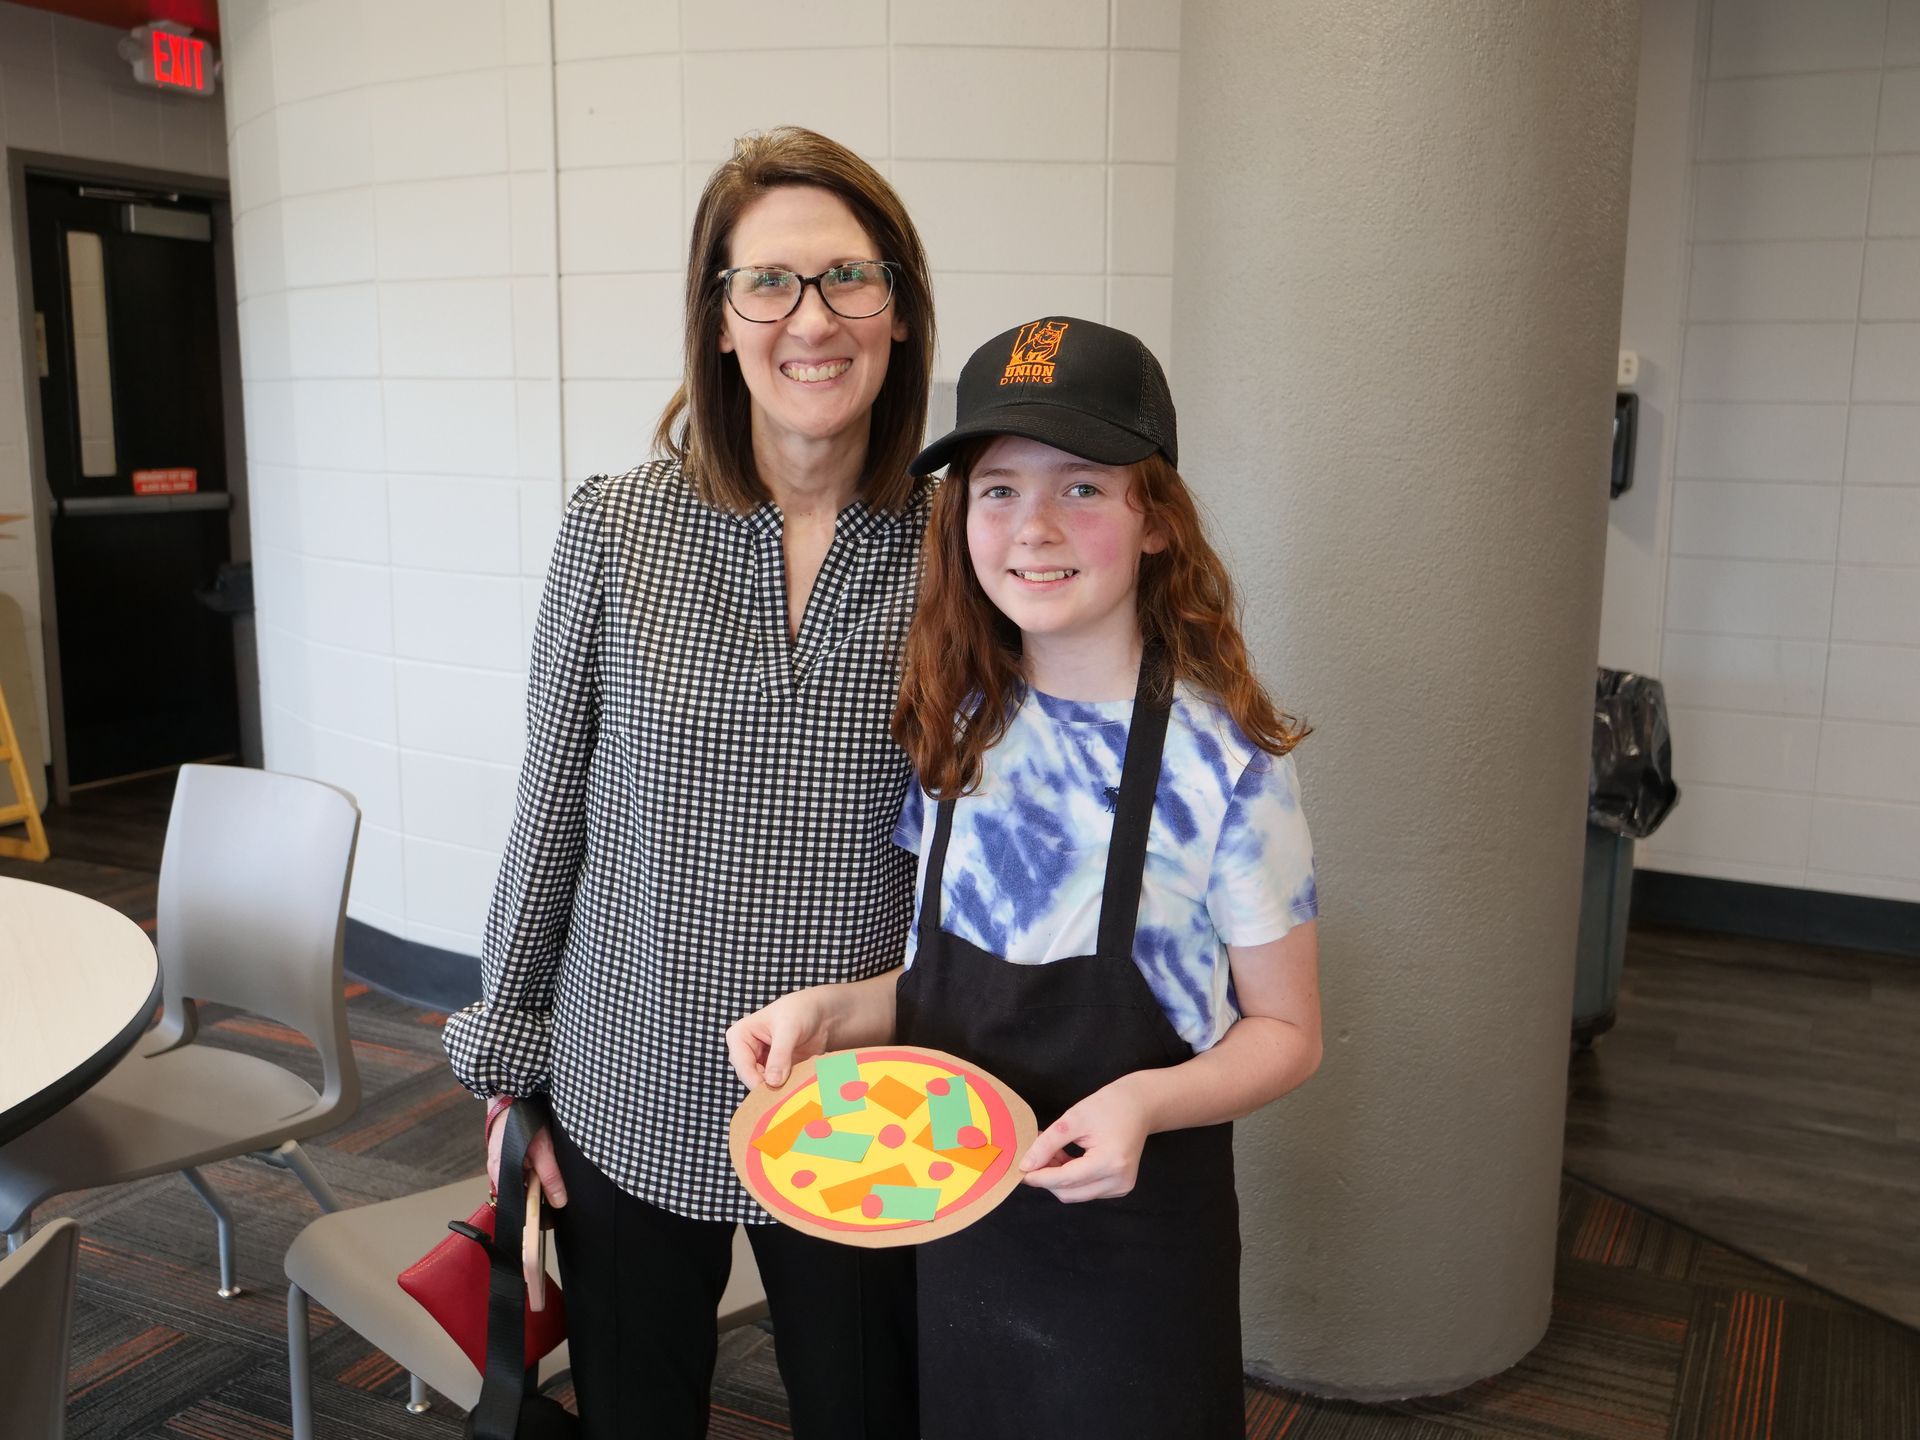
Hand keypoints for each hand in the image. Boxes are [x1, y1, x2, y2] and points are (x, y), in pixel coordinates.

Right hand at [487, 1109, 566, 1209]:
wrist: (512, 1096)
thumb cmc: (521, 1120)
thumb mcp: (542, 1151)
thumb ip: (550, 1177)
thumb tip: (558, 1201)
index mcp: (500, 1174)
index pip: (516, 1204)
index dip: (533, 1210)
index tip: (549, 1211)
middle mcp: (498, 1170)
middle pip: (521, 1192)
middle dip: (538, 1190)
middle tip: (552, 1181)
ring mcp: (502, 1161)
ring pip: (525, 1178)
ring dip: (538, 1175)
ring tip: (546, 1161)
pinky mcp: (509, 1153)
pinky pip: (524, 1166)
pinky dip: (535, 1164)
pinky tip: (542, 1154)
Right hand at [725, 988, 835, 1088]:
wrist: (820, 1014)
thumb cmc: (800, 1011)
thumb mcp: (789, 1029)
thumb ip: (780, 1054)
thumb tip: (772, 1082)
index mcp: (739, 1036)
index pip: (742, 1065)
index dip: (755, 1080)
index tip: (775, 1089)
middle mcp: (746, 1052)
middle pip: (751, 1078)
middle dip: (768, 1087)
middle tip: (787, 1094)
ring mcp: (760, 1063)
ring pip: (764, 1085)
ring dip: (779, 1089)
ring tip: (795, 1089)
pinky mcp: (774, 1071)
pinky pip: (777, 1086)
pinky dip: (787, 1088)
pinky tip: (799, 1086)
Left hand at [1018, 1078, 1151, 1203]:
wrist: (1140, 1105)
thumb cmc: (1110, 1106)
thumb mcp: (1073, 1119)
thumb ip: (1047, 1143)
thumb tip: (1026, 1165)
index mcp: (1111, 1162)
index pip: (1066, 1179)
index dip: (1039, 1177)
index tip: (1019, 1170)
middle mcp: (1119, 1181)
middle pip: (1069, 1192)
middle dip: (1047, 1178)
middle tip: (1034, 1155)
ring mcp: (1121, 1187)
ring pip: (1076, 1194)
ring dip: (1058, 1179)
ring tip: (1052, 1152)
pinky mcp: (1119, 1187)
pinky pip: (1086, 1190)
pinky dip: (1071, 1179)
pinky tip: (1067, 1159)